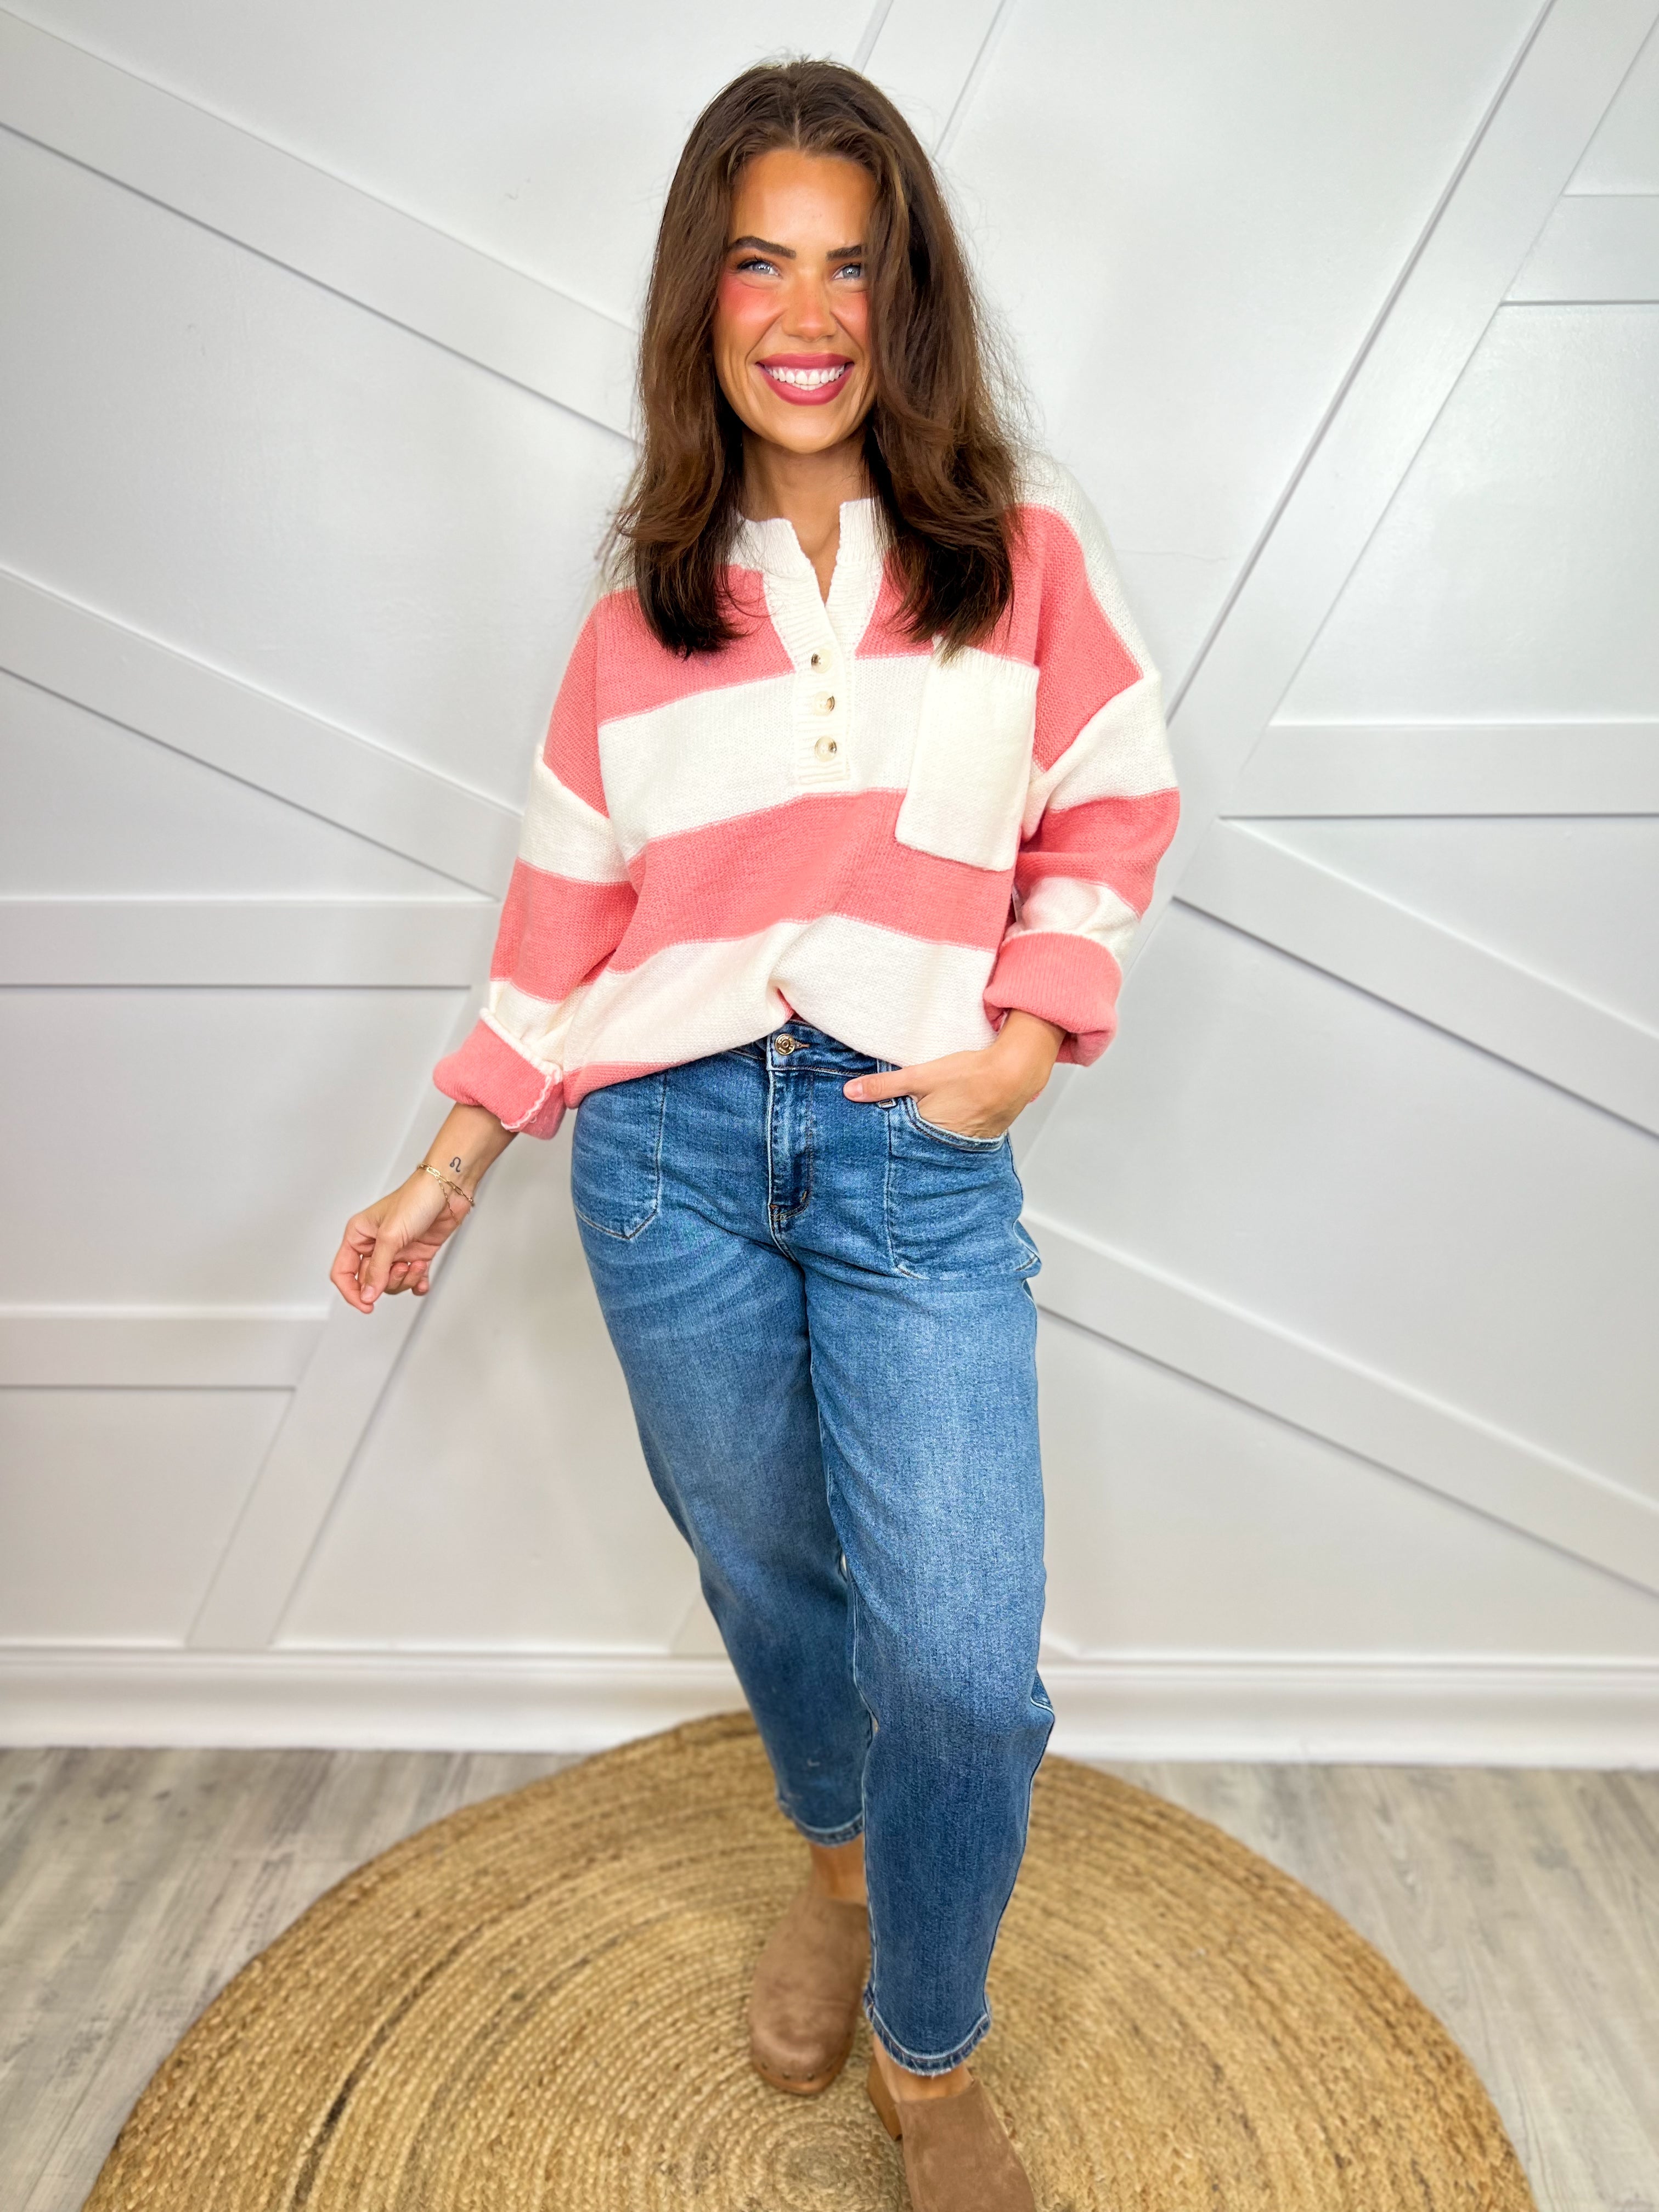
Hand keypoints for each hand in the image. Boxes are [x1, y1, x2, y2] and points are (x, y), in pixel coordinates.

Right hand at [330, 1104, 512, 1312]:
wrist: (449, 1190)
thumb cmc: (416, 1199)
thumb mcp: (390, 1237)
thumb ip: (377, 1269)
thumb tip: (367, 1295)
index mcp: (358, 1235)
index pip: (343, 1272)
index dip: (351, 1292)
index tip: (367, 1305)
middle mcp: (375, 1244)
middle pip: (370, 1282)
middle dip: (387, 1281)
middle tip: (401, 1267)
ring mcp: (396, 1250)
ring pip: (392, 1283)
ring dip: (406, 1279)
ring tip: (416, 1263)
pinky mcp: (416, 1253)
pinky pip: (412, 1280)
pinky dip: (418, 1283)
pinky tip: (424, 1277)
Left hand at [841, 1010, 1064, 1138]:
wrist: (1014, 1074)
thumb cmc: (970, 1075)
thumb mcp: (921, 1076)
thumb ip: (884, 1086)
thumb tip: (850, 1092)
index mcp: (925, 1135)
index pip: (896, 1143)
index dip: (885, 1139)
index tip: (872, 1138)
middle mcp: (943, 1147)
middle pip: (915, 1146)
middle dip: (903, 1142)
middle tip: (893, 1134)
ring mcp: (963, 1146)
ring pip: (935, 1144)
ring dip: (926, 1138)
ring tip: (920, 1128)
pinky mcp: (978, 1139)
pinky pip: (954, 1141)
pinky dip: (946, 1134)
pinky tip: (945, 1122)